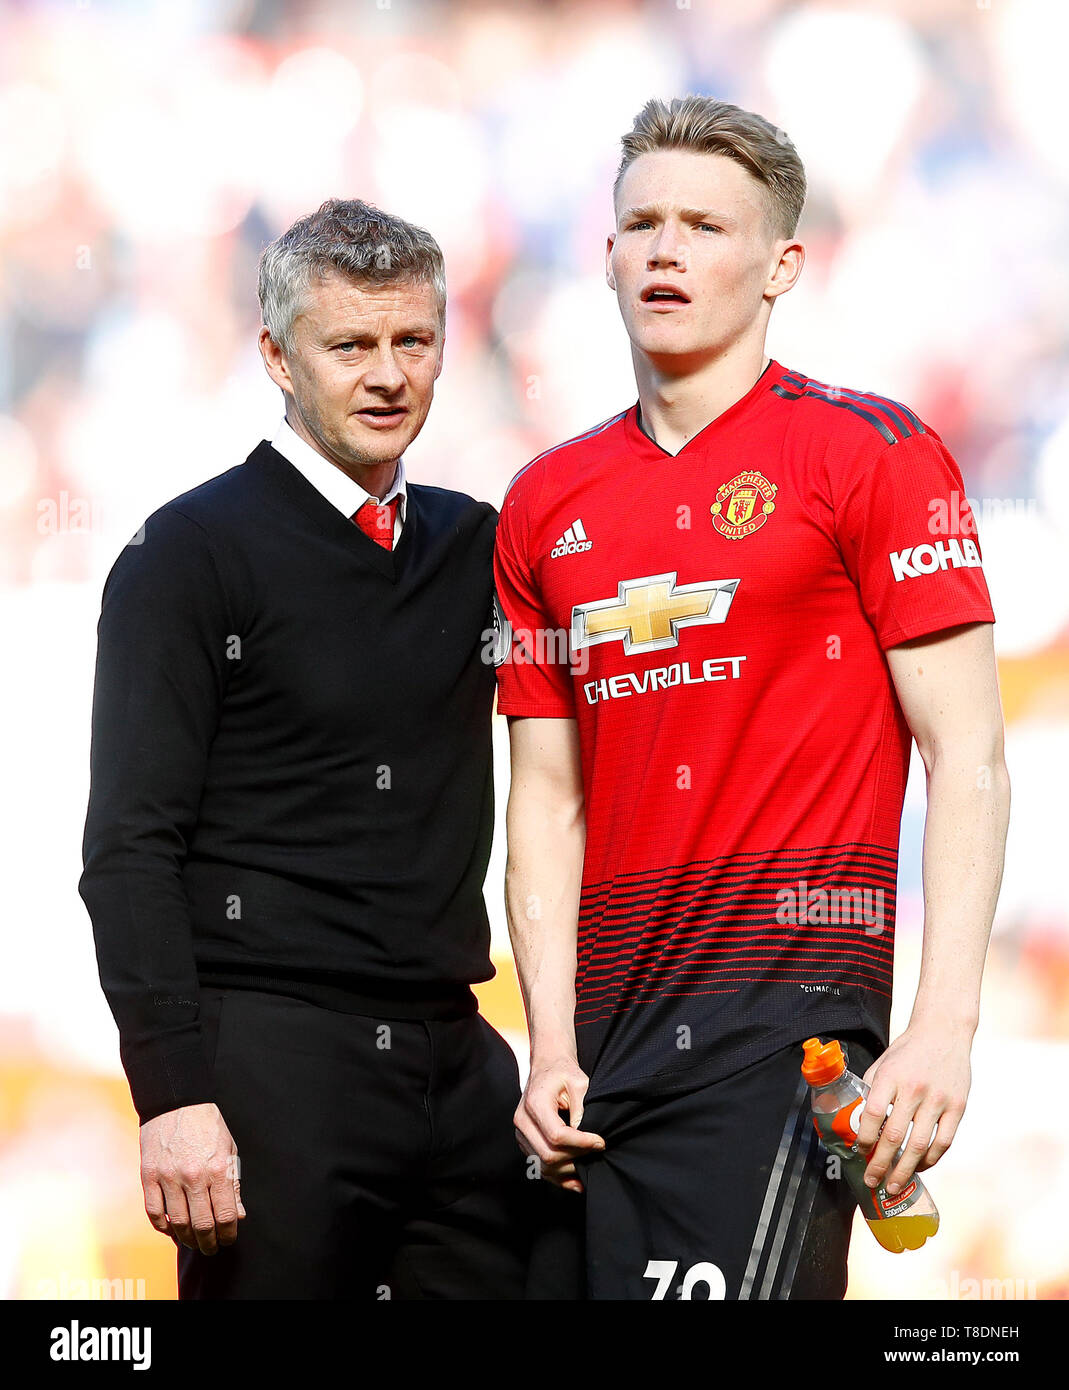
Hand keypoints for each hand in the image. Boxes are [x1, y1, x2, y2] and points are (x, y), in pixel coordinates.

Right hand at [140, 1102, 244, 1254]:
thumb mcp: (229, 1150)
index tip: (228, 1239)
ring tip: (193, 1242)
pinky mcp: (148, 1176)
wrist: (176, 1101)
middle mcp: (193, 1176)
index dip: (229, 1233)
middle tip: (211, 1248)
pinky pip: (154, 1213)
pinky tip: (172, 1229)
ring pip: (178, 1223)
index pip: (226, 1215)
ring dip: (187, 1239)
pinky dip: (163, 1227)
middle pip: (202, 1225)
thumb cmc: (207, 1125)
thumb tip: (238, 1215)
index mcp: (218, 1169)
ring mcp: (168, 1177)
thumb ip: (234, 1184)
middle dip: (209, 1242)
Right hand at [514, 1053, 604, 1192]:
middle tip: (597, 1151)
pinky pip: (540, 1167)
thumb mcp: (579, 1083)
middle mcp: (523, 1120)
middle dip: (577, 1157)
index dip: (581, 1143)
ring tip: (590, 1165)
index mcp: (535, 1103)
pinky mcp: (525, 1142)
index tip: (600, 1142)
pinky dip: (559, 1178)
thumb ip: (582, 1109)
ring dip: (569, 1170)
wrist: (547, 1067)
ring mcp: (521, 1133)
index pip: (557, 1135)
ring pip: (543, 1165)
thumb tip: (587, 1137)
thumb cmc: (563, 1072)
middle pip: (548, 1155)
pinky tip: (577, 1181)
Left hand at [854, 1023, 971, 1195]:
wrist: (943, 1032)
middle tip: (872, 1181)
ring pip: (919, 1146)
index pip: (872, 1114)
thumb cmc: (908, 1051)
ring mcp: (938, 1099)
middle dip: (880, 1163)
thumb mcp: (883, 1063)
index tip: (859, 1152)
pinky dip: (930, 1159)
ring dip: (905, 1170)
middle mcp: (914, 1089)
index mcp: (890, 1077)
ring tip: (893, 1185)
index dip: (864, 1138)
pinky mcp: (958, 1107)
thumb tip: (858, 1123)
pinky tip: (919, 1167)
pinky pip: (943, 1142)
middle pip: (894, 1136)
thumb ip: (871, 1090)